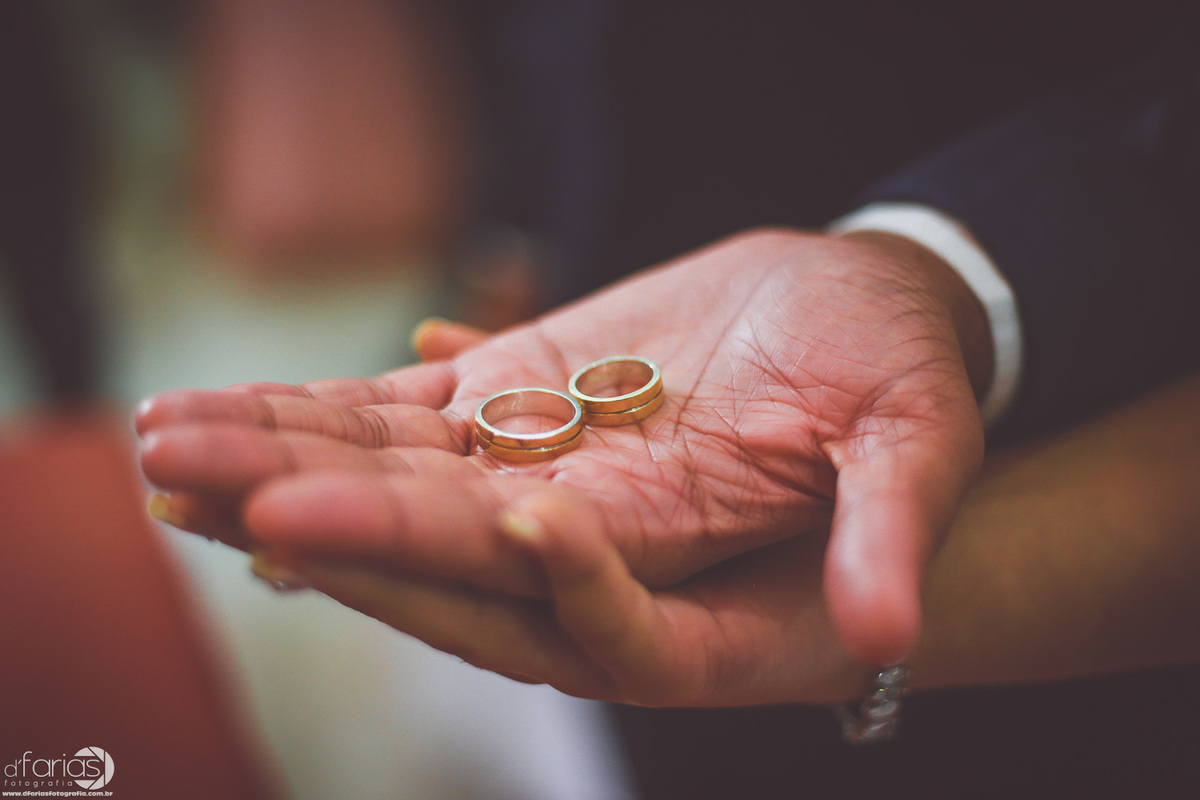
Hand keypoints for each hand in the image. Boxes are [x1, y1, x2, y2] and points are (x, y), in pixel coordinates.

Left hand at [139, 228, 988, 667]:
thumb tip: (889, 634)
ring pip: (400, 492)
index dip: (538, 572)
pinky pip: (403, 429)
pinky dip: (321, 417)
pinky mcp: (517, 417)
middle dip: (335, 530)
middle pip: (454, 561)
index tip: (486, 514)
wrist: (851, 317)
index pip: (597, 613)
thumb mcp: (919, 444)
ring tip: (171, 445)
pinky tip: (233, 409)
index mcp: (697, 590)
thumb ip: (890, 535)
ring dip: (286, 470)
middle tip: (212, 494)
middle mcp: (597, 554)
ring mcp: (544, 481)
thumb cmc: (902, 381)